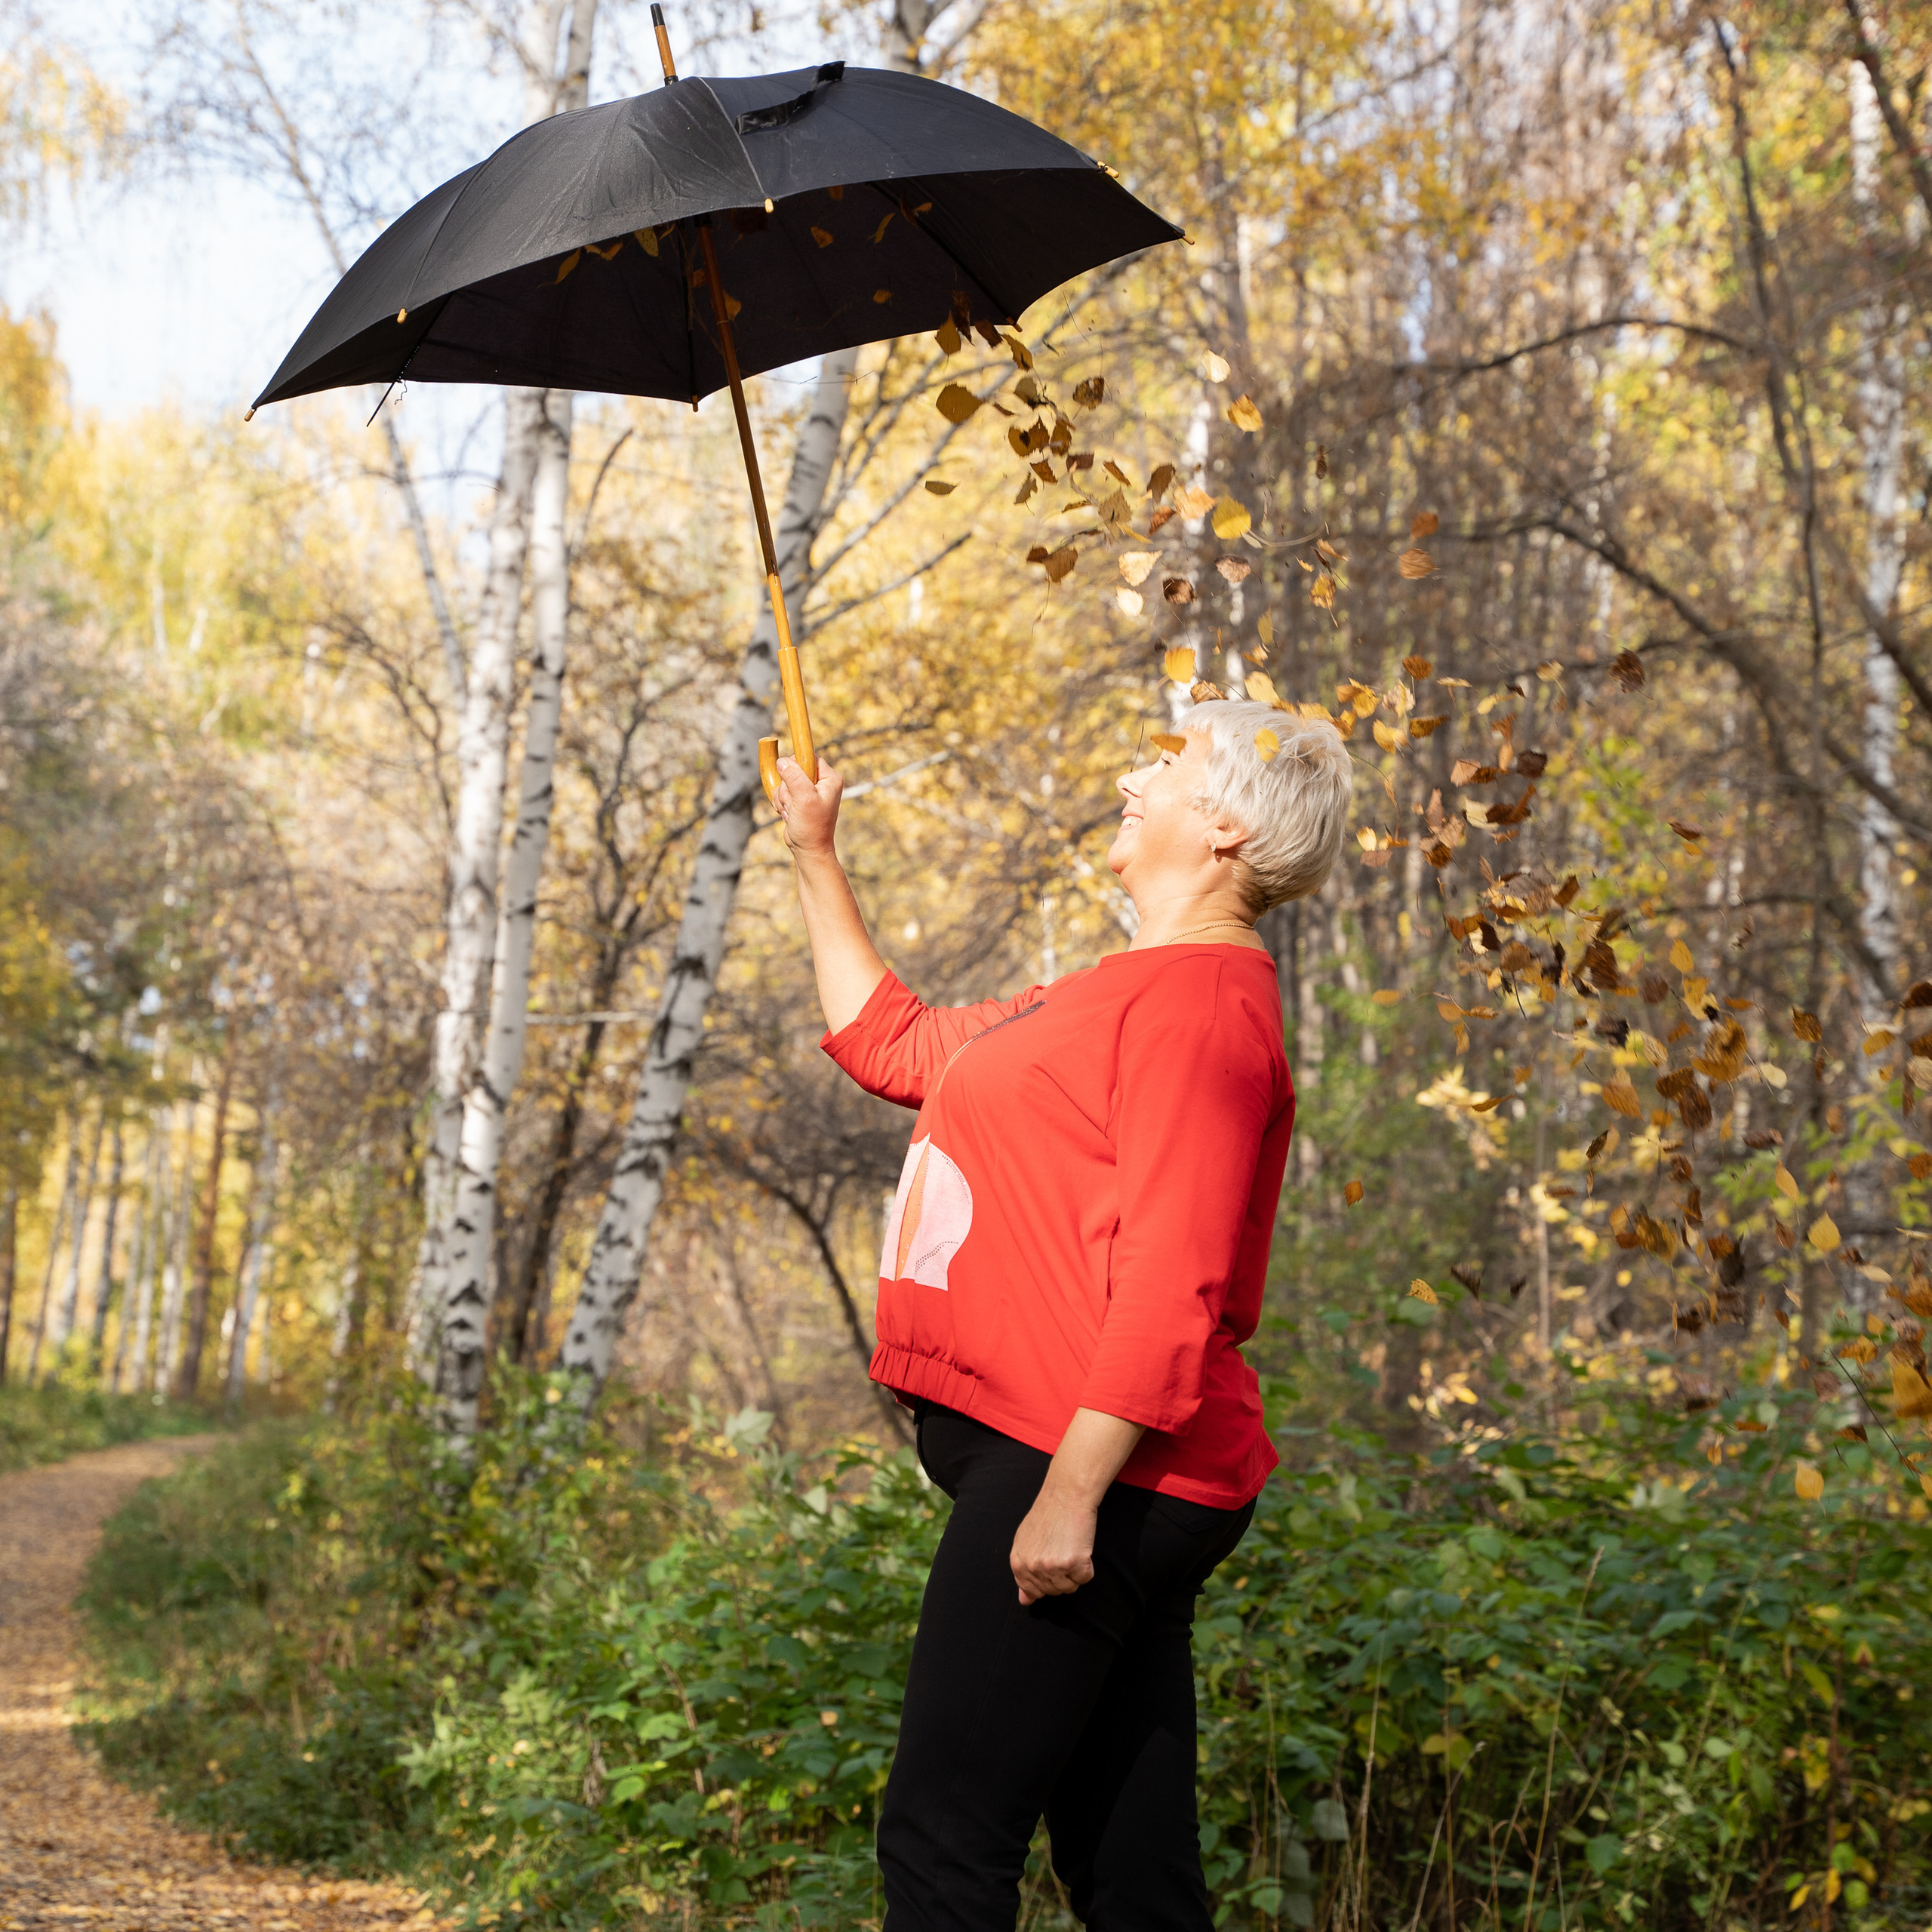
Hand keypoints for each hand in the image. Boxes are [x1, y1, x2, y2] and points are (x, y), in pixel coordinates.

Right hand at [775, 754, 842, 857]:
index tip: (791, 777)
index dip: (797, 764)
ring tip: (792, 811)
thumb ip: (793, 777)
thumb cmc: (812, 827)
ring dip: (784, 797)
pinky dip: (782, 803)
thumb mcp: (804, 798)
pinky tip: (789, 814)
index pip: (809, 757)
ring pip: (785, 781)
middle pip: (793, 769)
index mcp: (830, 778)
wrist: (809, 850)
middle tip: (795, 802)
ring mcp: (809, 791)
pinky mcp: (799, 799)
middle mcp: (821, 783)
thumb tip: (782, 761)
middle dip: (788, 786)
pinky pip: (782, 792)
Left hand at [1009, 1479, 1097, 1605]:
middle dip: (1060, 1575)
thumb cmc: (1047, 1514)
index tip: (1050, 1561)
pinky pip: (1085, 1577)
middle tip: (1061, 1549)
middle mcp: (1033, 1568)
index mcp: (1018, 1563)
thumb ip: (1023, 1571)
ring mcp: (1053, 1567)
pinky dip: (1087, 1565)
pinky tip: (1080, 1546)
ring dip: (1074, 1571)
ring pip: (1070, 1587)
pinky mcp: (1074, 1563)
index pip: (1033, 1591)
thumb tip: (1024, 1601)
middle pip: (1053, 1591)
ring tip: (1070, 1547)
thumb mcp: (1025, 1541)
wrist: (1066, 1495)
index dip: (1045, 1579)